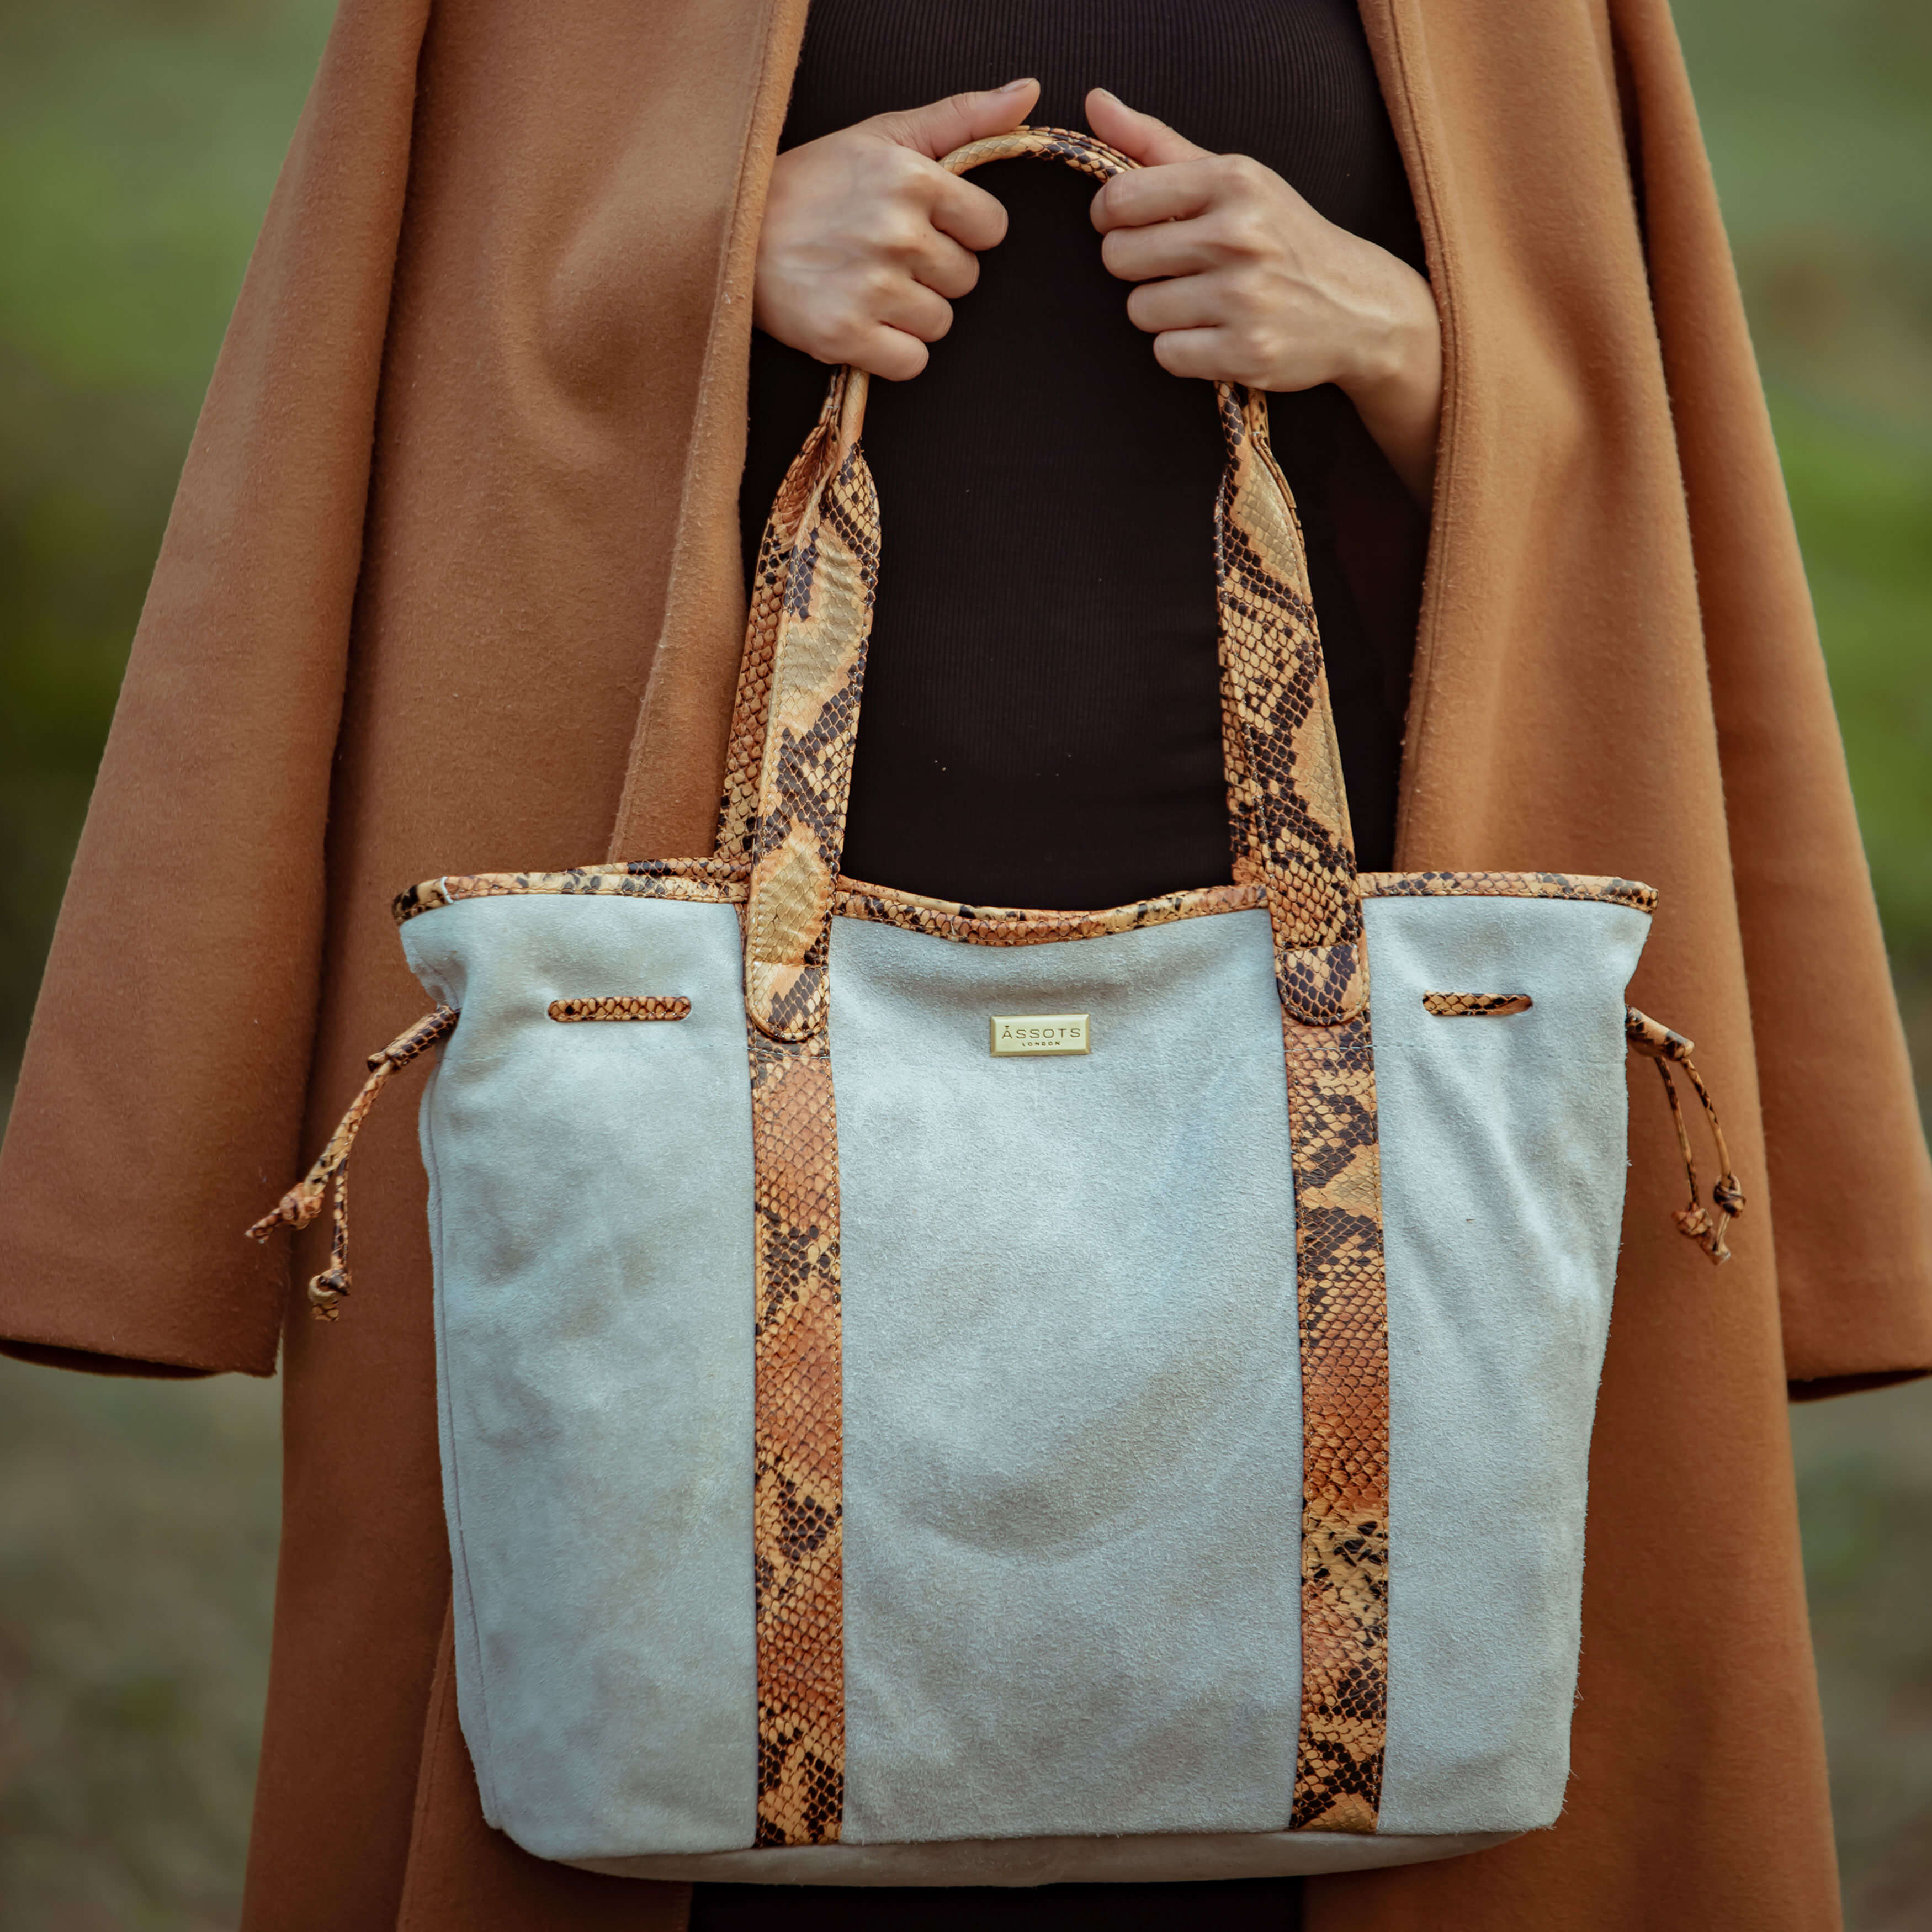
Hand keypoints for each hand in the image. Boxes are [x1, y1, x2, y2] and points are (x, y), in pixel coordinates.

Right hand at [753, 79, 1041, 380]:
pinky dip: (892, 353)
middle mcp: (898, 233)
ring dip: (912, 315)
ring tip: (867, 287)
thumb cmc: (814, 181)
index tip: (924, 226)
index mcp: (914, 180)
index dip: (961, 231)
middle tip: (883, 257)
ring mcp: (872, 288)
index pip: (990, 228)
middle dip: (933, 273)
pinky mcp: (846, 335)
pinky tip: (863, 324)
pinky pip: (911, 362)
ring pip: (940, 322)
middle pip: (965, 279)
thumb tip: (1029, 94)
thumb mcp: (886, 135)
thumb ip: (964, 118)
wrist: (732, 229)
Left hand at [1086, 88, 1442, 502]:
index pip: (1120, 199)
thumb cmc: (1283, 237)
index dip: (1111, 218)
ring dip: (1161, 312)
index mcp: (1233, 181)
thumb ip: (1157, 145)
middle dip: (1138, 267)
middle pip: (1120, 258)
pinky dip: (1183, 350)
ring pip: (1140, 310)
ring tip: (1204, 303)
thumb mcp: (1234, 178)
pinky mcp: (1246, 351)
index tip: (1132, 225)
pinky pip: (1166, 354)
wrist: (1361, 307)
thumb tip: (1095, 103)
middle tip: (1177, 268)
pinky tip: (1216, 334)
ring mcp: (1244, 297)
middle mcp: (1239, 235)